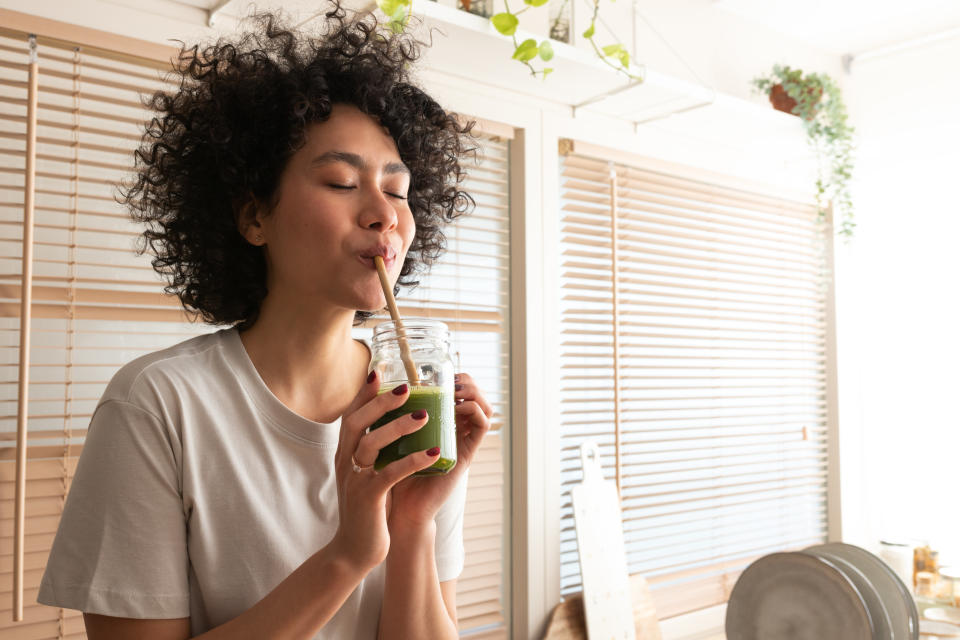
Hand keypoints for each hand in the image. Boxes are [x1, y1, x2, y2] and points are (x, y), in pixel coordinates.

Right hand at [330, 372, 439, 571]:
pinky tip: (434, 452)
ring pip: (371, 444)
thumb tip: (390, 427)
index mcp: (344, 455)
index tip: (379, 372)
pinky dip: (412, 461)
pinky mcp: (368, 498)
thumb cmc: (367, 510)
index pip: (351, 417)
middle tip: (406, 387)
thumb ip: (372, 452)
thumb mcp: (365, 475)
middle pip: (356, 423)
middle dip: (380, 402)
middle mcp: (345, 463)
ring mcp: (355, 480)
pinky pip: (390, 473)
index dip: (363, 394)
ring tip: (424, 416)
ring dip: (398, 427)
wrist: (353, 551)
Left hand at [387, 372, 492, 531]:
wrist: (397, 507)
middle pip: (475, 395)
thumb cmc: (390, 469)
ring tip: (454, 390)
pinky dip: (474, 411)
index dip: (453, 376)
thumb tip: (373, 374)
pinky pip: (482, 426)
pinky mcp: (466, 454)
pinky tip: (457, 407)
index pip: (459, 390)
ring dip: (473, 392)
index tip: (434, 373)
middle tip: (448, 379)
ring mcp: (463, 442)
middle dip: (466, 380)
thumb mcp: (389, 432)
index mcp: (440, 423)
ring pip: (484, 407)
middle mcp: (455, 430)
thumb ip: (388, 409)